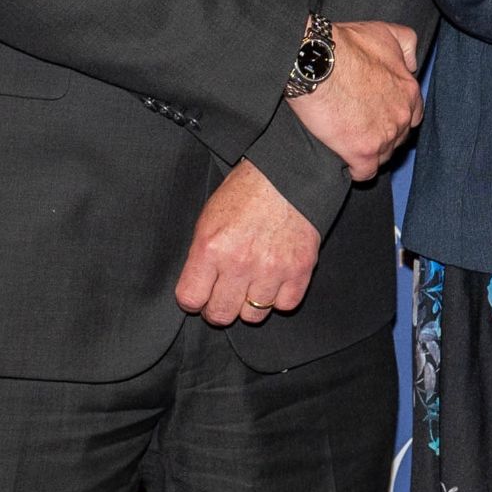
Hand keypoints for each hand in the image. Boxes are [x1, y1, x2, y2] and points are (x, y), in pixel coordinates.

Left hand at [176, 160, 319, 325]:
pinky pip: (285, 304)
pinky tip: (274, 282)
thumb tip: (199, 288)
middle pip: (221, 314)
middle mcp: (240, 263)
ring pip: (253, 315)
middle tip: (223, 298)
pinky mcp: (301, 269)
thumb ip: (201, 258)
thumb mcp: (208, 220)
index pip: (191, 299)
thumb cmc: (245, 194)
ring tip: (251, 288)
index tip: (199, 297)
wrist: (289, 175)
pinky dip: (279, 298)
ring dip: (250, 305)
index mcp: (211, 248)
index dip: (192, 301)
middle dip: (218, 309)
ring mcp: (273, 268)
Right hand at [290, 17, 421, 180]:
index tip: (379, 117)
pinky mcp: (362, 151)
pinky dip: (357, 170)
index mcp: (409, 91)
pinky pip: (366, 172)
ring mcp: (384, 135)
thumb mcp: (386, 33)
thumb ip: (407, 46)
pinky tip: (347, 164)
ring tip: (352, 146)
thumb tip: (412, 64)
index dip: (395, 117)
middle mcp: (402, 116)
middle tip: (362, 131)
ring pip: (384, 156)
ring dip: (371, 153)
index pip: (412, 115)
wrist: (315, 61)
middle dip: (384, 136)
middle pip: (399, 137)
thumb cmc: (346, 45)